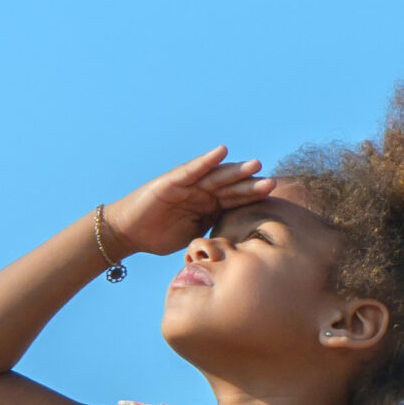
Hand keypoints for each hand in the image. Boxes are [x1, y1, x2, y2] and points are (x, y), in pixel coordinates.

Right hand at [102, 147, 278, 258]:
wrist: (128, 233)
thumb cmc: (158, 236)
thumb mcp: (193, 237)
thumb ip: (213, 237)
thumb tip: (237, 252)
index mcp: (209, 206)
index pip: (235, 201)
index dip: (253, 198)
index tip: (275, 199)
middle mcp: (201, 191)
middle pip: (231, 186)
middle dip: (251, 185)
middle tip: (273, 182)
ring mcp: (188, 184)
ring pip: (216, 176)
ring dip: (235, 170)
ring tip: (255, 165)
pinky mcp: (172, 181)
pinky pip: (192, 169)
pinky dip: (206, 161)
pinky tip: (221, 152)